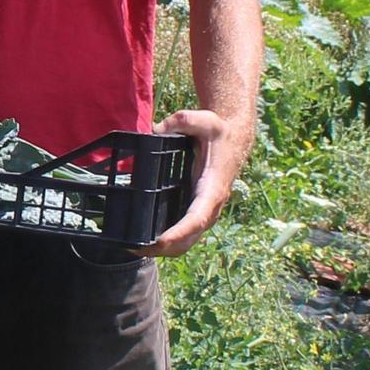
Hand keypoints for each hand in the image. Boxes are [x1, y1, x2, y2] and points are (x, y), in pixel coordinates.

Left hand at [138, 108, 249, 257]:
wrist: (233, 137)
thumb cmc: (216, 130)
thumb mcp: (202, 119)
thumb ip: (181, 121)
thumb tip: (156, 129)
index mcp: (212, 188)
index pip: (197, 218)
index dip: (179, 233)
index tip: (160, 242)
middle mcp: (211, 205)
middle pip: (190, 237)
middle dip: (165, 248)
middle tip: (135, 249)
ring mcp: (206, 211)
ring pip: (188, 240)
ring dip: (165, 250)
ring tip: (135, 248)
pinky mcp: (199, 210)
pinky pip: (186, 233)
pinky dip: (169, 241)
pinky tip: (147, 240)